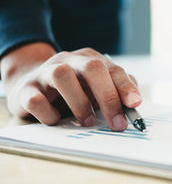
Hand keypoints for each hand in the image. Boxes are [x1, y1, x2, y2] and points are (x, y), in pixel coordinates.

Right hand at [0, 43, 140, 130]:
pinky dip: (49, 114)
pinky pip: (35, 99)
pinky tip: (57, 121)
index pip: (112, 69)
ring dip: (79, 102)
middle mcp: (69, 61)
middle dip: (108, 97)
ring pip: (62, 75)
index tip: (135, 105)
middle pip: (92, 68)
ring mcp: (44, 73)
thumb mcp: (96, 88)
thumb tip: (134, 105)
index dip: (125, 87)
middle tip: (116, 124)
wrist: (31, 87)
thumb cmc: (73, 91)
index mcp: (89, 59)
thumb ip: (117, 93)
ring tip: (88, 121)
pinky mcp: (25, 90)